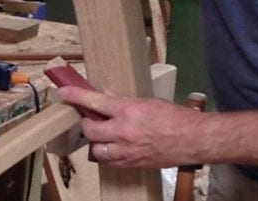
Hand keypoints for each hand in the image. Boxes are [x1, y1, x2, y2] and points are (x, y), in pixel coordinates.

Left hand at [59, 86, 204, 167]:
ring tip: (102, 136)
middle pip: (89, 130)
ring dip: (96, 143)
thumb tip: (105, 94)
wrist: (194, 140)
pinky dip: (108, 155)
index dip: (75, 96)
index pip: (93, 101)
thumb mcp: (147, 101)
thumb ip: (123, 100)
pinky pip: (111, 162)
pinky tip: (113, 148)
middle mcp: (124, 131)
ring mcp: (128, 151)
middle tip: (89, 120)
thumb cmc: (174, 117)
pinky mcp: (134, 164)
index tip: (63, 92)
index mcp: (127, 110)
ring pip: (97, 150)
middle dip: (85, 124)